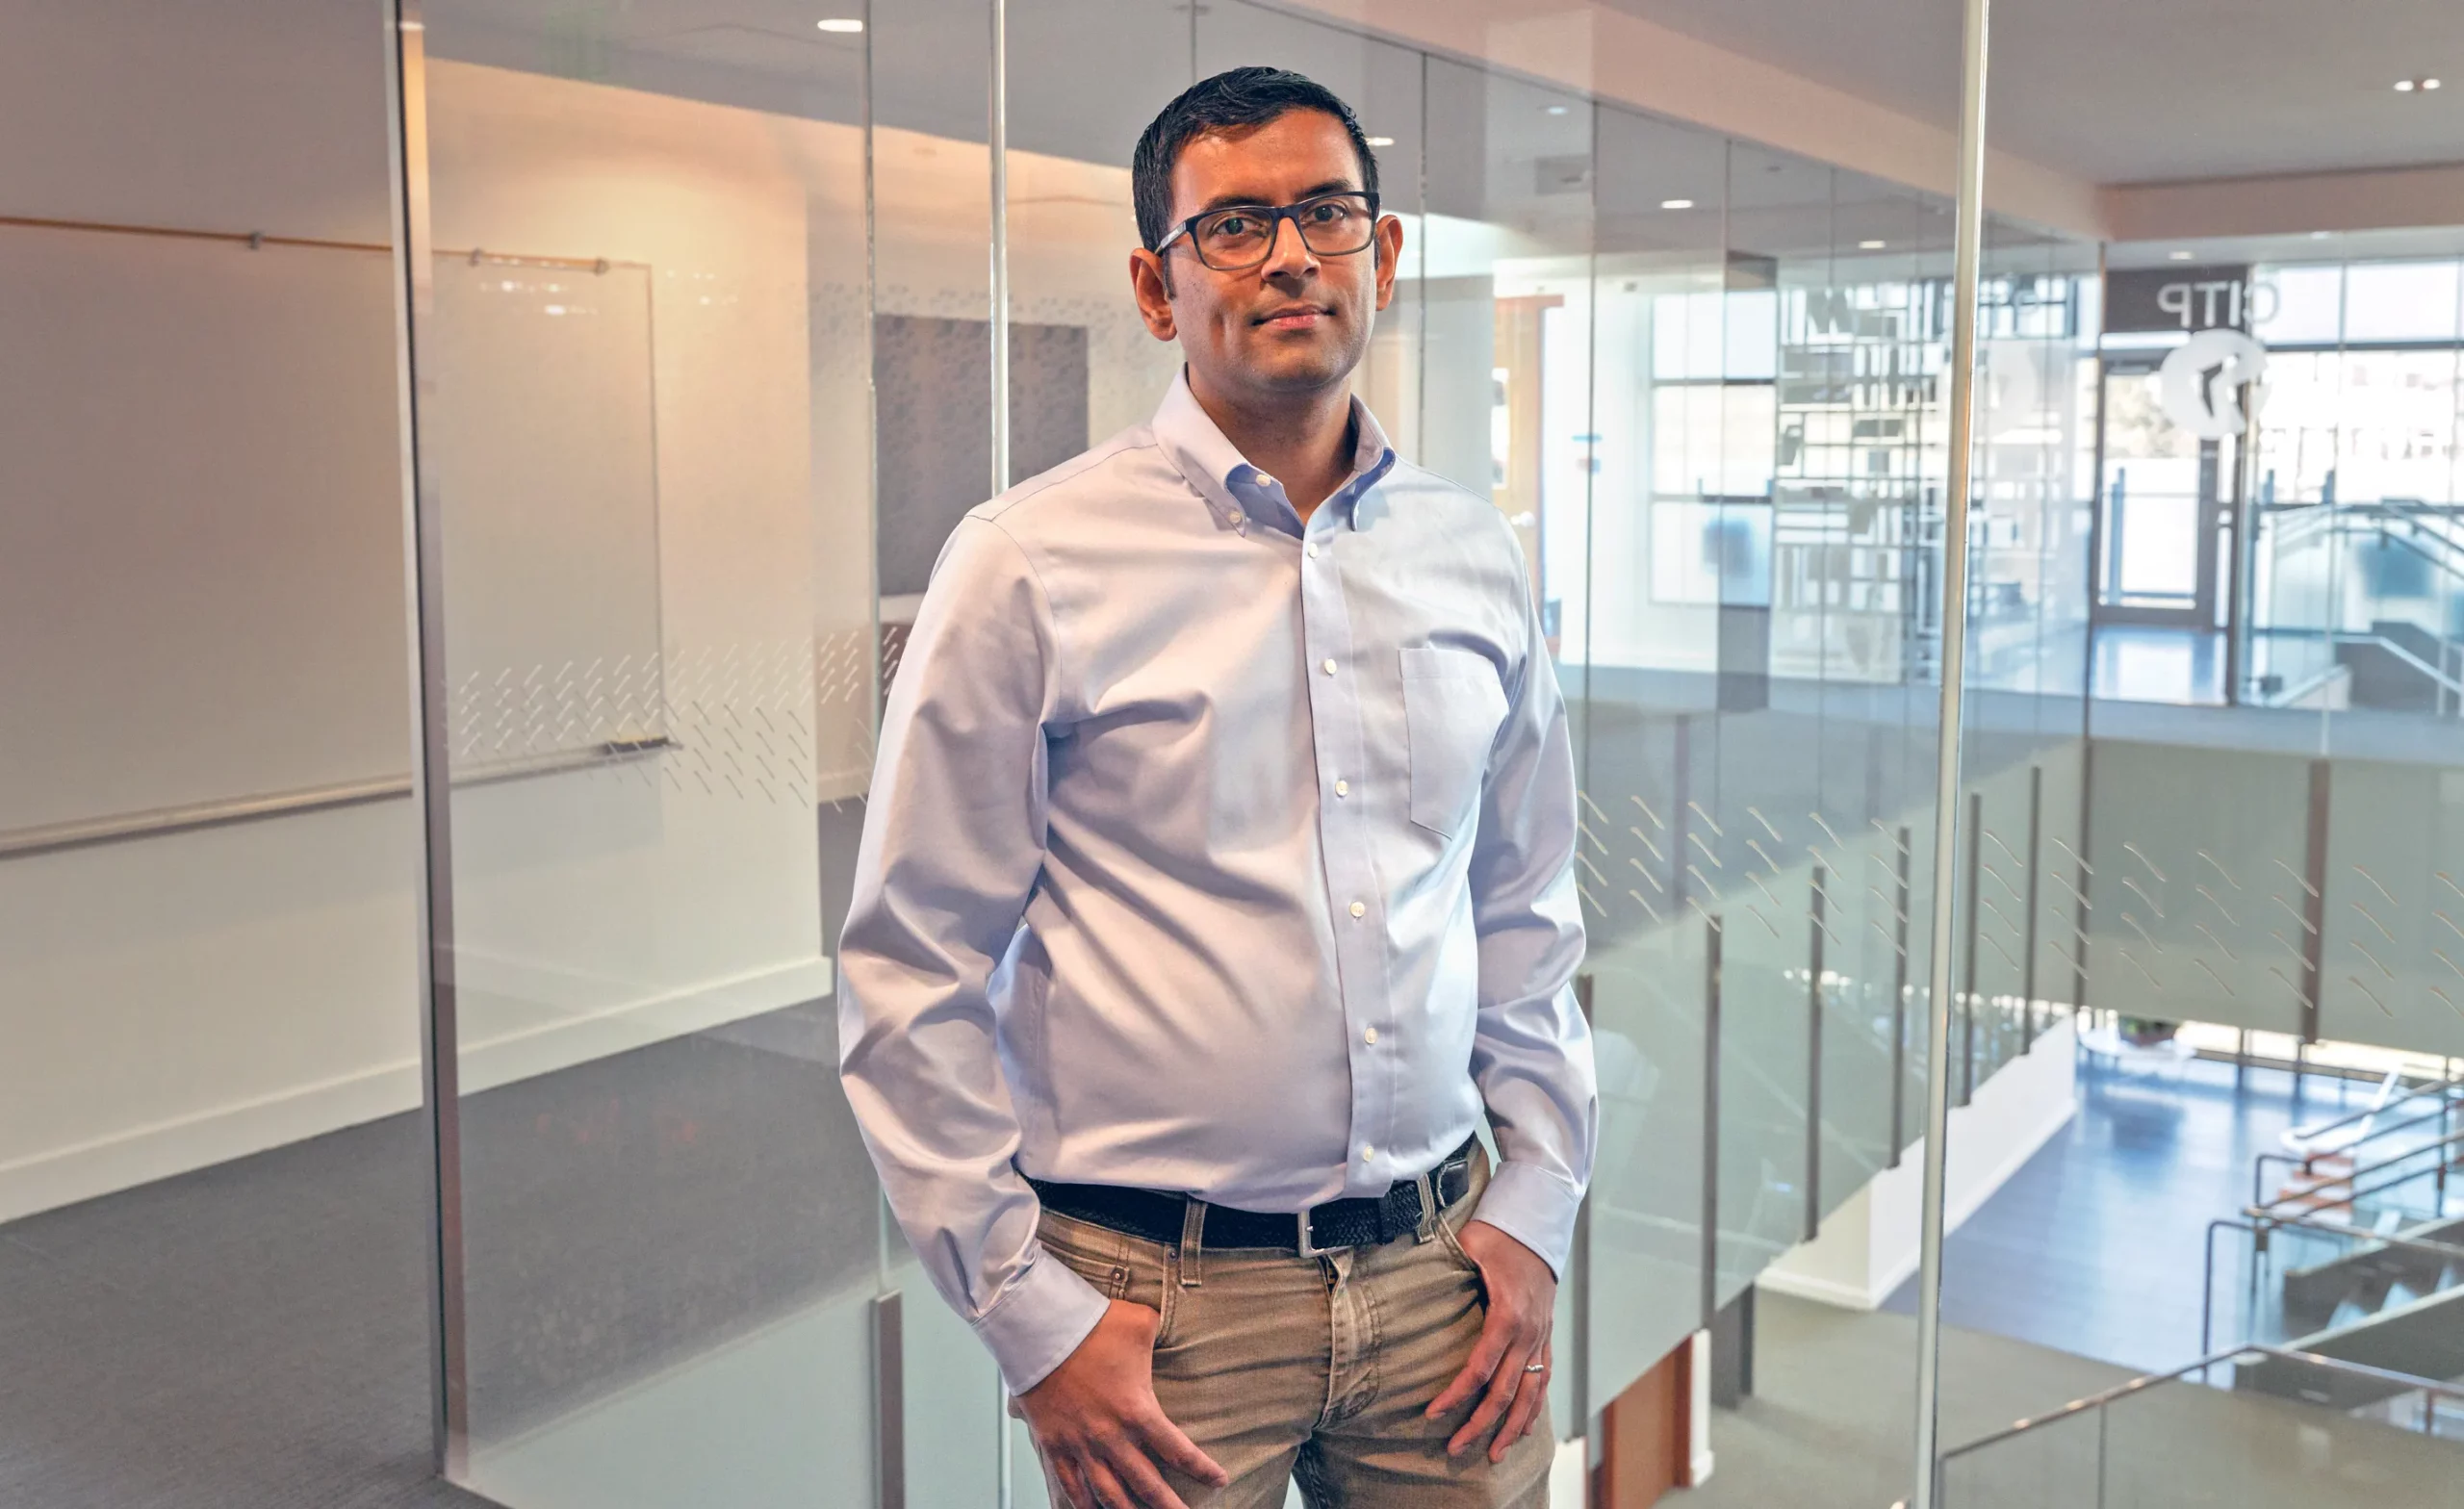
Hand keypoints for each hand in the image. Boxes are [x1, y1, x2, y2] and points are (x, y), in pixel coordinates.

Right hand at [1016, 1298, 1229, 1508]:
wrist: (1040, 1330)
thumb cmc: (1092, 1324)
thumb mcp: (1140, 1322)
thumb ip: (1161, 1333)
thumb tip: (1174, 1326)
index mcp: (1138, 1411)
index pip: (1179, 1451)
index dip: (1202, 1470)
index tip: (1220, 1481)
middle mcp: (1111, 1437)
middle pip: (1148, 1485)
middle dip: (1170, 1507)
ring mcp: (1081, 1444)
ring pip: (1109, 1494)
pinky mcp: (1054, 1444)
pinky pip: (1071, 1485)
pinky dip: (1084, 1504)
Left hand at [1424, 1219, 1556, 1463]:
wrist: (1536, 1224)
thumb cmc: (1497, 1234)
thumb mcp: (1468, 1247)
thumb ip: (1446, 1267)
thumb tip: (1411, 1277)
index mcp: (1507, 1315)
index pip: (1480, 1368)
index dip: (1456, 1395)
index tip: (1433, 1413)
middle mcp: (1528, 1333)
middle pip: (1504, 1391)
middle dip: (1479, 1424)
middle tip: (1454, 1448)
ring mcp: (1541, 1336)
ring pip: (1529, 1394)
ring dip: (1512, 1428)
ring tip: (1495, 1455)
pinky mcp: (1546, 1336)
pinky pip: (1544, 1379)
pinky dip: (1535, 1407)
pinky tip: (1525, 1428)